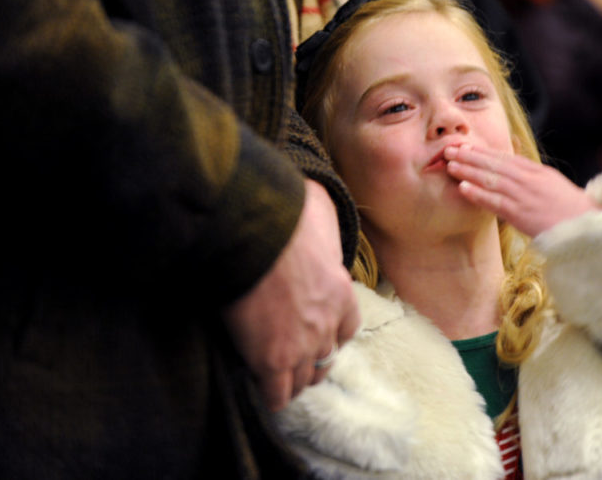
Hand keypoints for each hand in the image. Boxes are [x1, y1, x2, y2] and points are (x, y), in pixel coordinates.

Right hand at [222, 179, 359, 410]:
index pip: (348, 328)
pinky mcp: (271, 359)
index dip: (332, 334)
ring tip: (277, 377)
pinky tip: (262, 391)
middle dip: (311, 360)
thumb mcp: (318, 214)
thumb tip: (314, 206)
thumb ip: (320, 226)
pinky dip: (272, 396)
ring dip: (292, 379)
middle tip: (293, 357)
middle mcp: (327, 323)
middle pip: (326, 357)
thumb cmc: (281, 218)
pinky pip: (277, 393)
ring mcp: (302, 344)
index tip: (318, 333)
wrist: (253, 236)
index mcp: (342, 292)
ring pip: (304, 379)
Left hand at [444, 144, 598, 237]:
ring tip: (450, 165)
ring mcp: (524, 196)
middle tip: (449, 149)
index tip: (465, 146)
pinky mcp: (521, 214)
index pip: (505, 158)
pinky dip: (478, 194)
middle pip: (494, 164)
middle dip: (470, 156)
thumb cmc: (570, 209)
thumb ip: (532, 175)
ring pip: (491, 179)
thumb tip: (515, 165)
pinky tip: (462, 188)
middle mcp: (529, 180)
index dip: (483, 151)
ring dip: (468, 171)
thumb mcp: (552, 184)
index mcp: (537, 172)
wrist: (587, 227)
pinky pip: (495, 202)